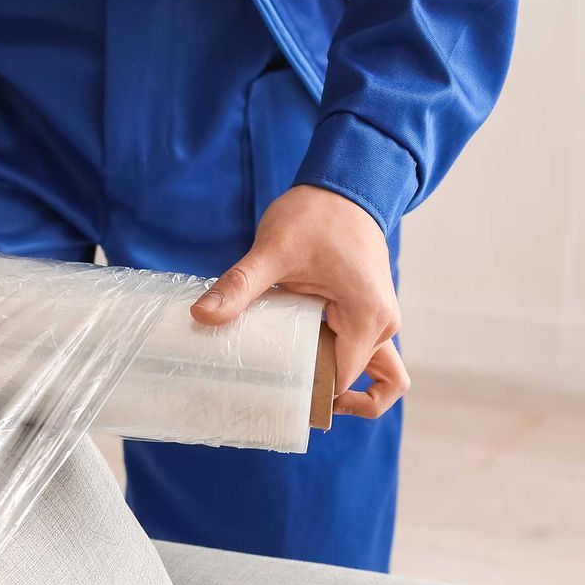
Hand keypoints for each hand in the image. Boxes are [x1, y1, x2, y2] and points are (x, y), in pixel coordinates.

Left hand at [192, 184, 409, 418]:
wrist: (343, 188)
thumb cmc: (316, 215)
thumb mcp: (272, 251)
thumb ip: (240, 286)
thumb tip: (201, 315)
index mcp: (368, 318)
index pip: (339, 380)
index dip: (305, 395)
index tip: (267, 396)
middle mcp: (383, 326)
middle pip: (354, 382)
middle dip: (318, 396)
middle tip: (268, 393)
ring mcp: (379, 321)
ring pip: (372, 374)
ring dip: (335, 384)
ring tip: (287, 383)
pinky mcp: (367, 314)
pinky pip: (359, 354)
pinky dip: (335, 363)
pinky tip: (296, 358)